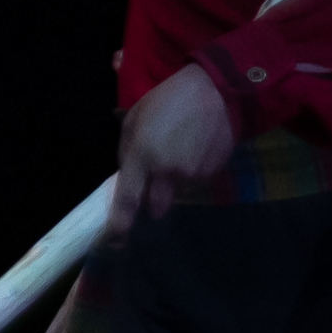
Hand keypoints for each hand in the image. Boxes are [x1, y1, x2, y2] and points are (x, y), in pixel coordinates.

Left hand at [109, 62, 237, 233]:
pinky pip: (197, 179)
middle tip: (154, 179)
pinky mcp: (214, 172)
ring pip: (178, 191)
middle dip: (152, 201)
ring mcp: (194, 174)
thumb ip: (127, 149)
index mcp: (142, 157)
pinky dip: (193, 169)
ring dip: (174, 180)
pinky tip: (196, 146)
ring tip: (179, 147)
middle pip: (156, 206)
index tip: (114, 242)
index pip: (127, 200)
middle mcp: (168, 172)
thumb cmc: (168, 99)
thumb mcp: (135, 118)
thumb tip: (128, 173)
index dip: (120, 225)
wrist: (217, 91)